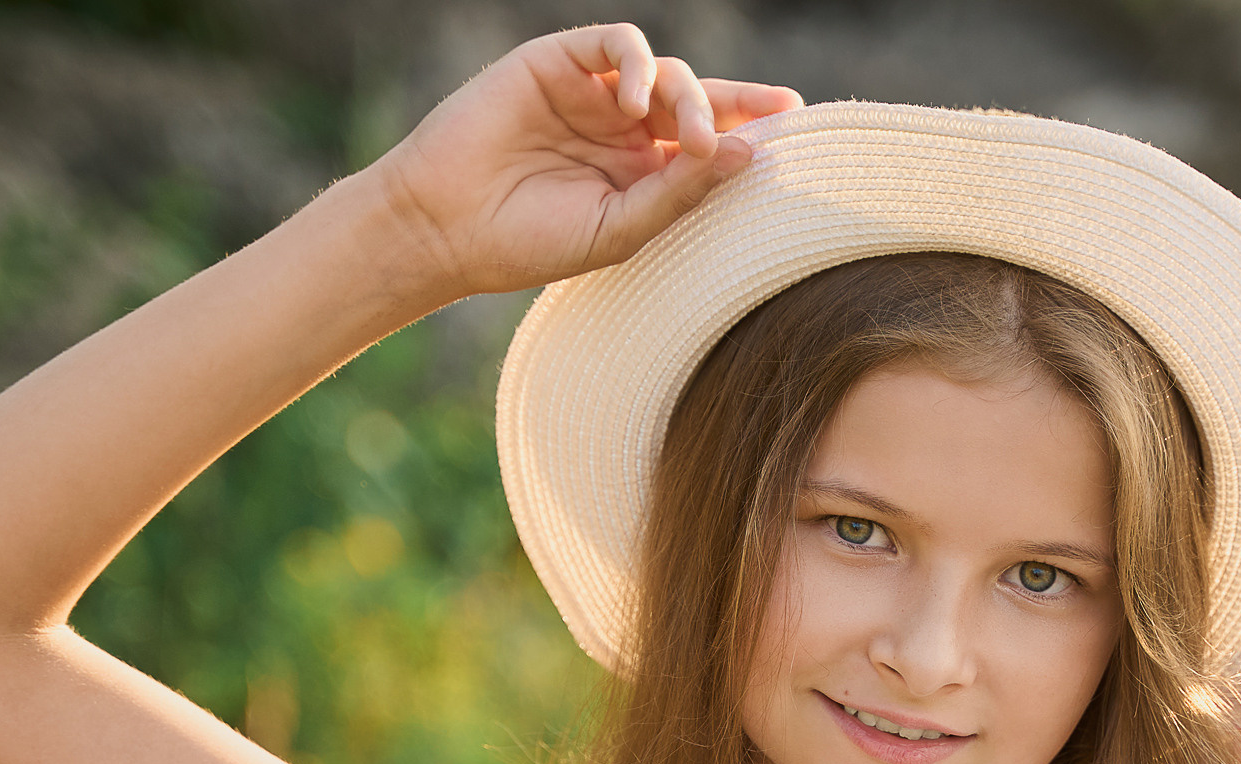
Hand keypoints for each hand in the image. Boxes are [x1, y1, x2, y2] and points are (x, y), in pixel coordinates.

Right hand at [371, 24, 803, 301]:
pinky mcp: (558, 62)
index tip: (795, 133)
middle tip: (745, 140)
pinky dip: (638, 65)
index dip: (751, 131)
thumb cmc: (529, 242)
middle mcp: (623, 129)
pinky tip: (637, 105)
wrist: (445, 228)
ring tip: (690, 139)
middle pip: (698, 101)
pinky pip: (617, 43)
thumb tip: (748, 156)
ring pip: (665, 72)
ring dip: (690, 98)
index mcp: (643, 173)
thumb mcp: (619, 229)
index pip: (710, 143)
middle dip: (732, 112)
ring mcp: (592, 93)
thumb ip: (679, 193)